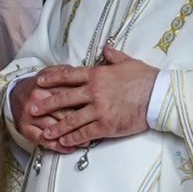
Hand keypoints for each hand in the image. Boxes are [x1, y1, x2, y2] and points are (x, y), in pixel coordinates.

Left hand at [17, 48, 157, 151]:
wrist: (159, 96)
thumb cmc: (146, 78)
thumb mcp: (129, 62)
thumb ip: (114, 56)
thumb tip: (106, 49)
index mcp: (97, 75)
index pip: (69, 75)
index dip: (52, 78)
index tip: (40, 81)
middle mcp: (94, 92)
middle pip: (64, 98)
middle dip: (46, 104)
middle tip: (32, 109)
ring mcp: (99, 110)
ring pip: (71, 120)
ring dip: (56, 127)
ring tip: (45, 132)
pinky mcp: (106, 125)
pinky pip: (85, 133)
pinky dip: (73, 139)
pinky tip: (64, 142)